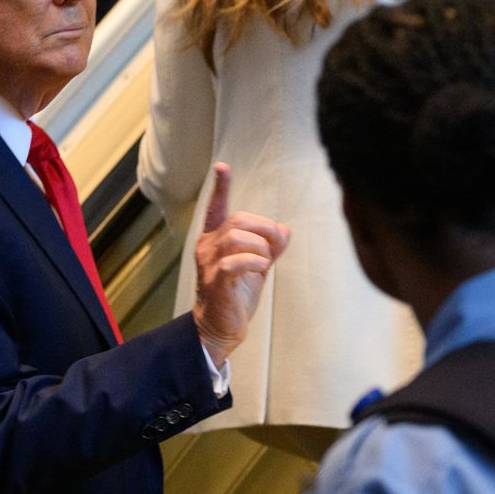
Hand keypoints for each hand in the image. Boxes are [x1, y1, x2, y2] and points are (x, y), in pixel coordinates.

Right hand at [193, 163, 289, 366]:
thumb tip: (286, 229)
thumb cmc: (236, 294)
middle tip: (275, 246)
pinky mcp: (216, 281)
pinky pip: (235, 262)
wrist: (220, 327)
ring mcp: (209, 264)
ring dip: (260, 247)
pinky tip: (259, 271)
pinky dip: (254, 262)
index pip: (216, 208)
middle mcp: (208, 247)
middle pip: (237, 220)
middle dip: (264, 228)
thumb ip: (270, 247)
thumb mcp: (256, 266)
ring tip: (264, 262)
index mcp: (214, 240)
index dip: (220, 187)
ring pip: (236, 237)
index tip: (221, 167)